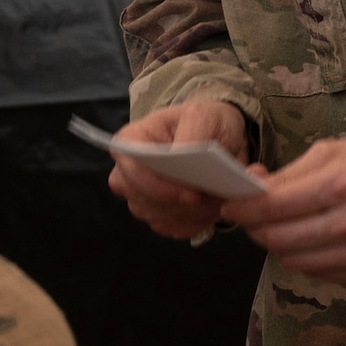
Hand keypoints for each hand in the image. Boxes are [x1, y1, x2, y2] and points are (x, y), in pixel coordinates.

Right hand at [106, 101, 248, 240]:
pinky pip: (170, 228)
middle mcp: (127, 171)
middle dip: (181, 204)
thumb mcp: (204, 117)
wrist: (218, 138)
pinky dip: (194, 222)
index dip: (158, 186)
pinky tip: (209, 209)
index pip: (131, 169)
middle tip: (214, 197)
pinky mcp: (154, 214)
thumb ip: (191, 134)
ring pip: (158, 217)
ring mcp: (138, 196)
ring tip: (216, 199)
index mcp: (131, 140)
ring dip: (191, 213)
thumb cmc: (204, 122)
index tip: (192, 193)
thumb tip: (181, 157)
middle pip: (142, 199)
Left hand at [221, 134, 345, 282]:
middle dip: (254, 227)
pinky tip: (306, 239)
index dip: (242, 207)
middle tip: (249, 216)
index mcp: (342, 182)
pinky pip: (317, 272)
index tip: (229, 203)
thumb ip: (290, 172)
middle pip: (277, 237)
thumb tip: (251, 185)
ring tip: (277, 226)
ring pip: (293, 260)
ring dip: (276, 244)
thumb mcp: (336, 150)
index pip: (272, 205)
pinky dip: (302, 257)